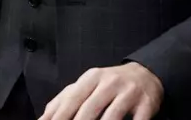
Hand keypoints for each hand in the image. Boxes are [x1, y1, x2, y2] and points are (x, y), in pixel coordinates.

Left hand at [40, 63, 162, 119]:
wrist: (145, 74)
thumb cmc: (109, 83)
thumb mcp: (87, 84)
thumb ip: (65, 99)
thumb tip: (44, 117)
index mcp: (90, 78)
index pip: (71, 98)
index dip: (61, 115)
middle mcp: (109, 83)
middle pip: (89, 108)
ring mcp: (128, 93)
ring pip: (112, 116)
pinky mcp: (146, 104)